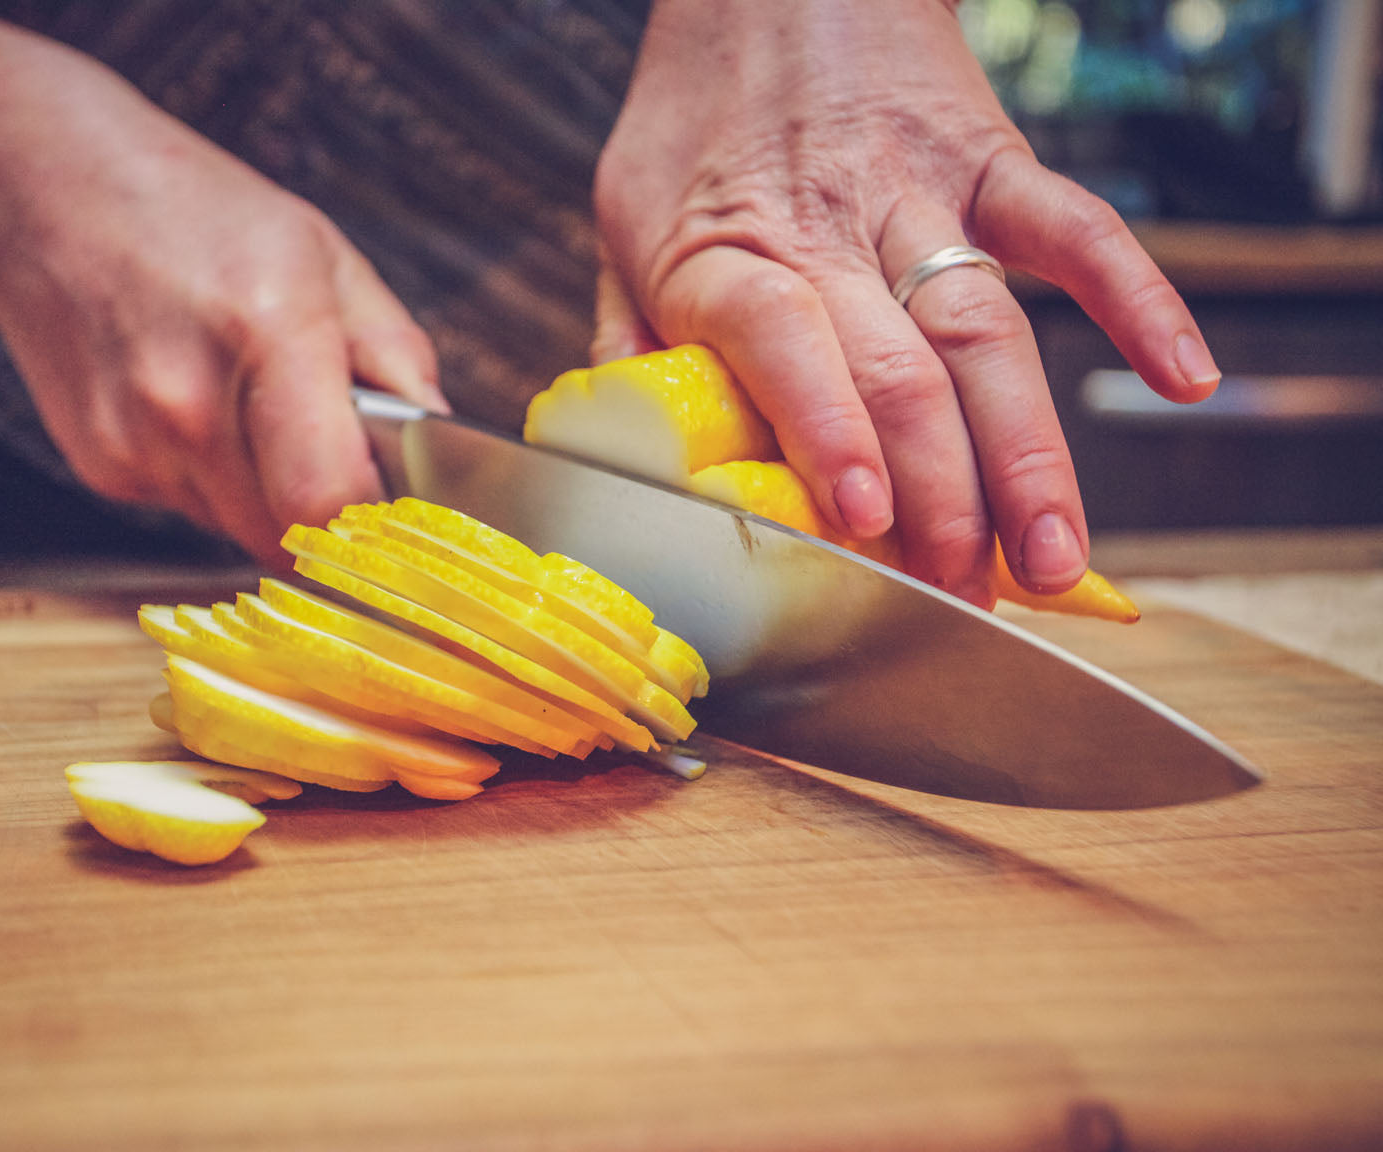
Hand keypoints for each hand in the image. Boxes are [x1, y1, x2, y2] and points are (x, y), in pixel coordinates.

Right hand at [0, 52, 441, 567]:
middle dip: (331, 515)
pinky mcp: (102, 468)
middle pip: (293, 535)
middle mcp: (189, 402)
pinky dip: (215, 481)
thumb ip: (397, 356)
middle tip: (340, 458)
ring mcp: (135, 443)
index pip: (331, 501)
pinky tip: (200, 411)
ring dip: (271, 499)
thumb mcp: (324, 255)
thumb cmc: (189, 211)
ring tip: (257, 413)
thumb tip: (445, 442)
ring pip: (243, 530)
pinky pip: (192, 509)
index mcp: (265, 332)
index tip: (400, 517)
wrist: (38, 190)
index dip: (376, 527)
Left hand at [593, 0, 1219, 603]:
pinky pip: (1077, 228)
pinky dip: (1138, 297)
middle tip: (969, 594)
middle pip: (904, 369)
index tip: (866, 524)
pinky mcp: (993, 165)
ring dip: (1029, 450)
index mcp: (728, 252)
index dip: (831, 435)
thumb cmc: (694, 114)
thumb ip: (630, 342)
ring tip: (1054, 558)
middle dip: (944, 493)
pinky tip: (1183, 378)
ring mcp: (923, 195)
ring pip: (989, 331)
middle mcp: (832, 229)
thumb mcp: (624, 221)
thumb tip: (626, 459)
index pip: (786, 348)